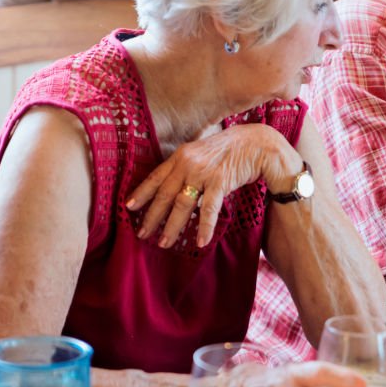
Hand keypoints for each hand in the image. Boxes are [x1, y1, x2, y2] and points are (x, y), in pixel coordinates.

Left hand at [126, 124, 300, 246]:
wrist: (257, 143)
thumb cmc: (230, 149)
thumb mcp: (202, 152)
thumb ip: (187, 165)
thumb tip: (175, 185)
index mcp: (181, 155)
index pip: (156, 177)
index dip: (142, 193)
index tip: (128, 207)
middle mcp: (187, 163)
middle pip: (164, 195)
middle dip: (152, 217)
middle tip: (142, 234)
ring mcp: (202, 173)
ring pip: (181, 205)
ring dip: (172, 227)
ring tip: (163, 243)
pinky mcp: (219, 182)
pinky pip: (208, 209)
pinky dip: (204, 227)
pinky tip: (200, 241)